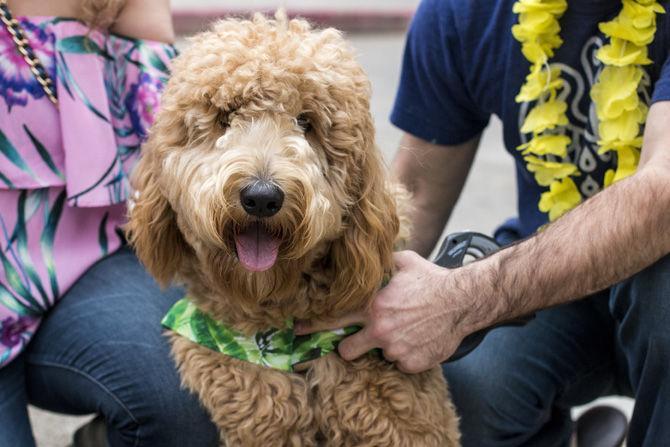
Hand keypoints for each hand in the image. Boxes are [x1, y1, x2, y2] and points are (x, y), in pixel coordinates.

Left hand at [295, 251, 487, 373]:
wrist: (462, 301)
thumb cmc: (432, 279)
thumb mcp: (403, 263)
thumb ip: (379, 265)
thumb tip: (366, 258)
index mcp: (372, 306)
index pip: (333, 319)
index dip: (313, 327)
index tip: (297, 332)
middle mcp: (379, 331)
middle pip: (347, 350)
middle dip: (348, 348)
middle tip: (358, 341)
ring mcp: (395, 350)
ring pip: (380, 354)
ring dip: (387, 346)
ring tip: (406, 330)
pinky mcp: (412, 363)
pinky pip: (401, 363)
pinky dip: (407, 355)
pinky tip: (419, 338)